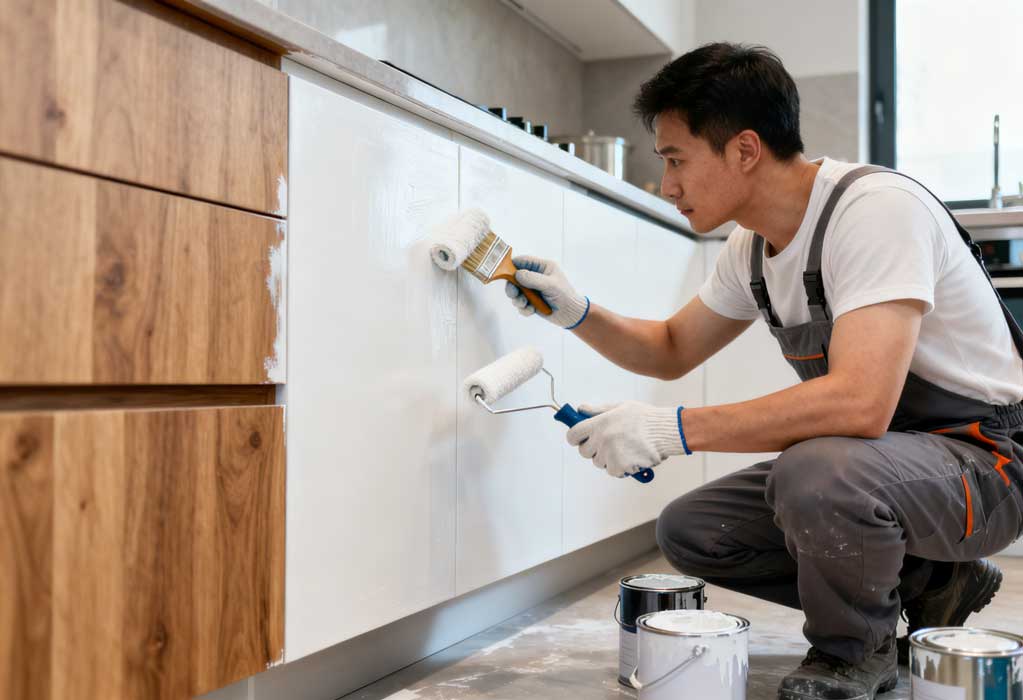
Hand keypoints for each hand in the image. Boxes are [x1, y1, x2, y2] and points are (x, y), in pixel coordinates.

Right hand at [504, 255, 589, 328]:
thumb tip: (516, 274)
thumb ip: (533, 278)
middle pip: (515, 278)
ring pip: (515, 292)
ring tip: (526, 305)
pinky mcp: (531, 301)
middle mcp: (535, 276)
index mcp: (542, 267)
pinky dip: (523, 308)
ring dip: (518, 300)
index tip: (504, 273)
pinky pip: (520, 304)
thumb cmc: (564, 295)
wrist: (570, 315)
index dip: (512, 266)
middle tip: (513, 295)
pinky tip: (532, 310)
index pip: (522, 261)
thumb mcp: (550, 285)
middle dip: (512, 287)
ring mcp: (532, 289)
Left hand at [565, 401, 685, 477]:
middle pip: (584, 451)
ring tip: (624, 448)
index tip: (579, 438)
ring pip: (599, 462)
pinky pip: (612, 471)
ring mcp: (610, 454)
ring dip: (607, 458)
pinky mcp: (620, 466)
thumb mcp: (620, 407)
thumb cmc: (645, 418)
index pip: (573, 434)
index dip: (575, 437)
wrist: (666, 431)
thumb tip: (581, 409)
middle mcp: (602, 439)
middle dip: (592, 449)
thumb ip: (598, 410)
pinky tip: (630, 457)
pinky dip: (620, 467)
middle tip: (607, 443)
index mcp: (600, 423)